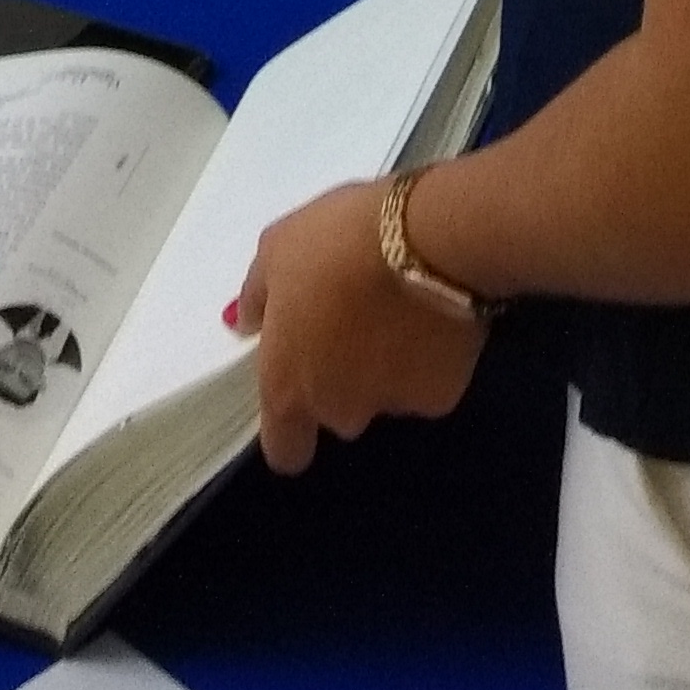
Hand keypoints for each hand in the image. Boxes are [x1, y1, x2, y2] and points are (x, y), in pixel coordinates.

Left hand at [228, 178, 488, 475]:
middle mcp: (340, 411)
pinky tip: (433, 316)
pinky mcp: (442, 393)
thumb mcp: (277, 247)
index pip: (285, 451)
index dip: (293, 431)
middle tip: (357, 320)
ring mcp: (394, 407)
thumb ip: (257, 295)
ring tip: (399, 311)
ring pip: (386, 396)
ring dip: (387, 366)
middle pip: (339, 412)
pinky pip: (429, 381)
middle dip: (346, 377)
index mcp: (289, 387)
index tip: (303, 392)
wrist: (425, 239)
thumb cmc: (336, 242)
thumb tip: (247, 323)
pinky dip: (429, 358)